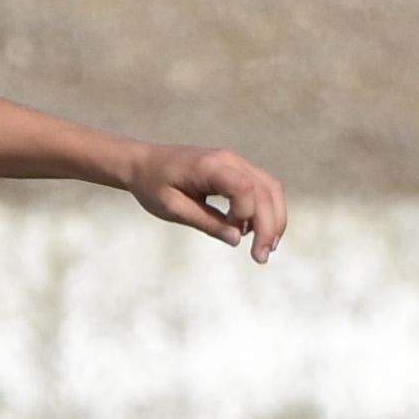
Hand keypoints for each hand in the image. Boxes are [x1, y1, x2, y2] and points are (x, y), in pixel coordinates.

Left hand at [130, 143, 288, 260]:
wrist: (143, 163)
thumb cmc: (153, 185)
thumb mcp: (172, 209)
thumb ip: (205, 222)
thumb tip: (237, 239)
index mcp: (210, 166)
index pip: (246, 188)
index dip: (249, 215)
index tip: (238, 237)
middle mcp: (229, 160)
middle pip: (266, 190)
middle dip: (270, 226)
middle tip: (261, 258)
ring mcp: (235, 162)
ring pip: (271, 188)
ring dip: (274, 218)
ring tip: (265, 248)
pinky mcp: (236, 170)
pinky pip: (262, 187)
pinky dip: (265, 210)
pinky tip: (252, 232)